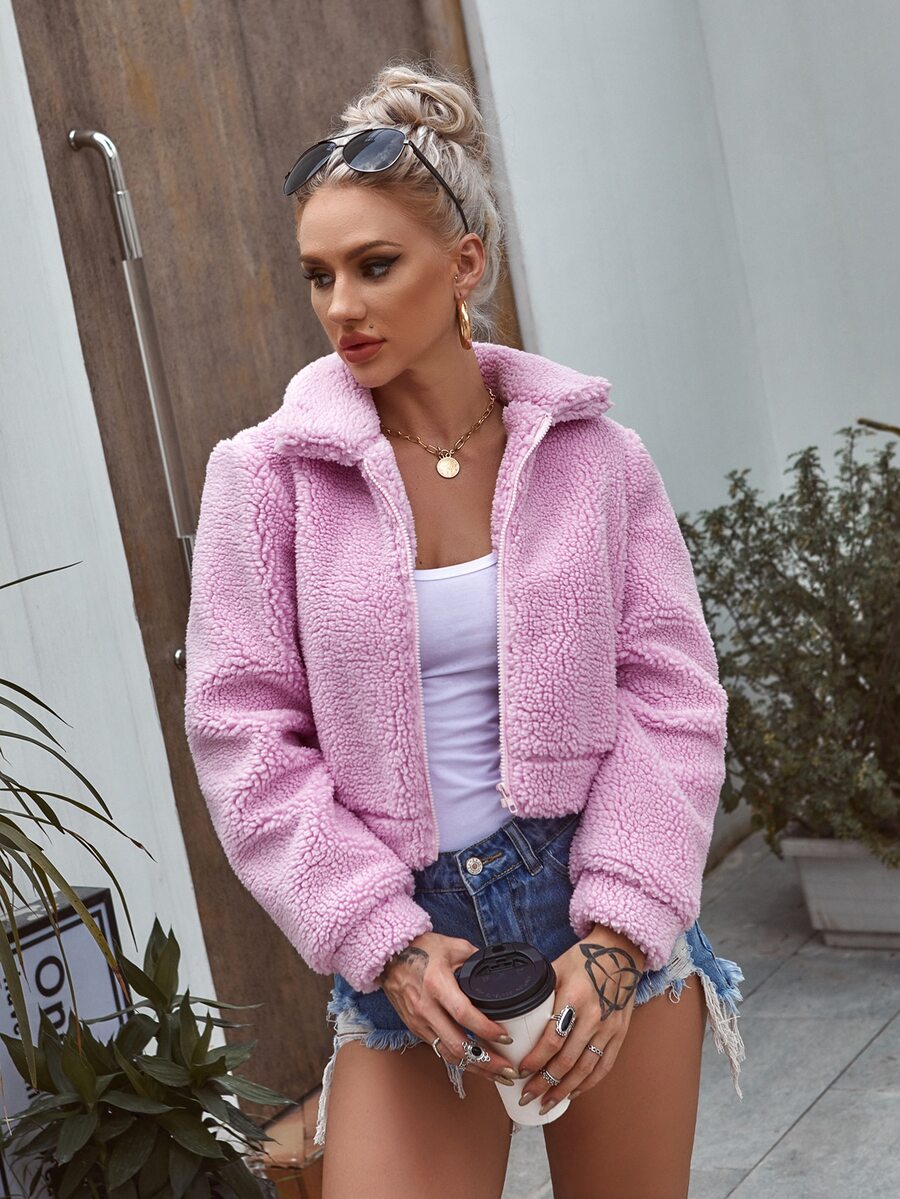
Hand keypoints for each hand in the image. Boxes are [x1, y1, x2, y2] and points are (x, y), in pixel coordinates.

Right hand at [377, 932, 520, 1086]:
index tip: (505, 1038)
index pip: (464, 1015)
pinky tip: (475, 1064)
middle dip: (486, 1061)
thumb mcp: (452, 946)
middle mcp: (426, 1008)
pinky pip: (439, 1049)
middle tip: (508, 1069)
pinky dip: (459, 1060)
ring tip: (497, 1075)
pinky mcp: (415, 1028)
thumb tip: (497, 969)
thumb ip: (476, 958)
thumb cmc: (420, 948)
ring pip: (449, 1054)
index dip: (486, 1029)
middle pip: (458, 1044)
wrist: (388, 956)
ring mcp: (418, 1022)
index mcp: (437, 984)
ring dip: (475, 1068)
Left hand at [517, 926, 644, 1113]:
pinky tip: (573, 1093)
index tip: (520, 1071)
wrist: (621, 951)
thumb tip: (511, 1011)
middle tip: (526, 1096)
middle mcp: (594, 1016)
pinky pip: (604, 1066)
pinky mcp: (619, 1034)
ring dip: (564, 1090)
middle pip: (567, 1060)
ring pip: (586, 1069)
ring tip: (546, 1104)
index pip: (553, 1039)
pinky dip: (588, 1084)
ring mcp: (609, 1028)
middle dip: (545, 1083)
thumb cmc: (583, 958)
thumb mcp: (556, 968)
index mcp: (574, 997)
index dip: (536, 1060)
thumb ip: (538, 991)